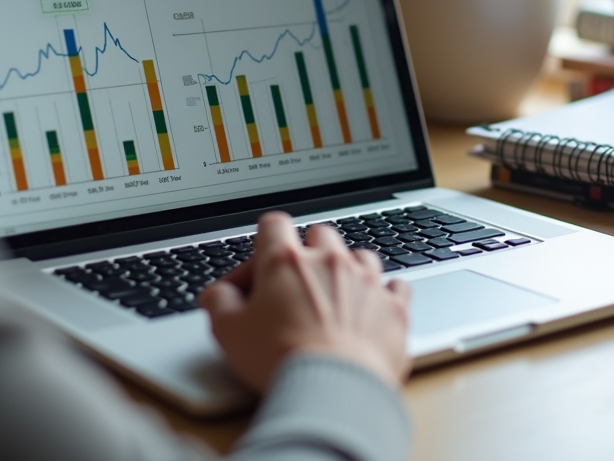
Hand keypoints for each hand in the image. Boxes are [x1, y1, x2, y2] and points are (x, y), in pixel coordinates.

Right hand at [198, 211, 411, 393]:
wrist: (334, 389)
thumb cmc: (280, 360)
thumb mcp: (229, 333)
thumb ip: (219, 304)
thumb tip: (217, 296)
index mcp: (286, 261)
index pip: (273, 224)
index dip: (263, 243)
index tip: (259, 269)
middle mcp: (329, 261)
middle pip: (320, 233)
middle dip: (308, 252)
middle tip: (296, 284)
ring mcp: (367, 281)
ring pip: (360, 255)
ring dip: (348, 270)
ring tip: (335, 297)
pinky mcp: (394, 307)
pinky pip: (396, 286)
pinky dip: (385, 293)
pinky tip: (375, 306)